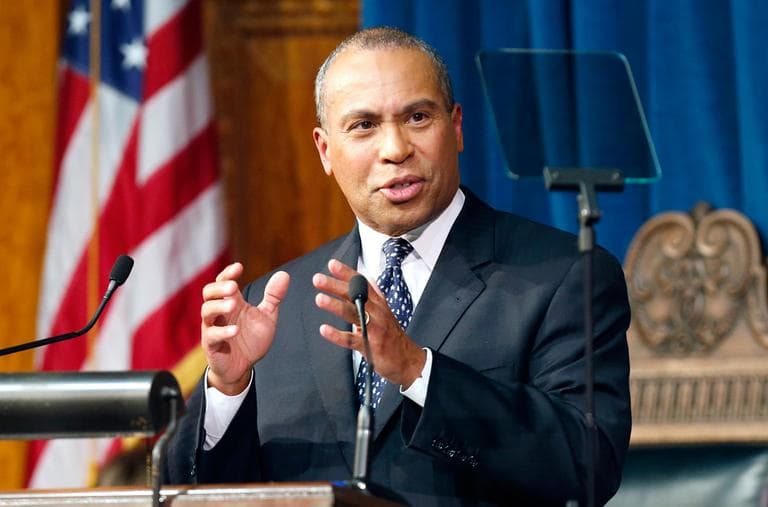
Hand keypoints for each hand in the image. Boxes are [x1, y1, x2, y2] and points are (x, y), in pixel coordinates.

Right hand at [201, 262, 289, 393]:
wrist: (243, 367)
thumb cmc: (251, 340)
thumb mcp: (266, 316)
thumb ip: (273, 297)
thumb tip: (284, 274)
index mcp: (232, 303)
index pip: (223, 282)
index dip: (228, 273)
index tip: (239, 267)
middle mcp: (220, 313)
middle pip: (209, 293)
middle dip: (219, 287)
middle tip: (234, 286)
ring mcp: (213, 328)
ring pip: (206, 311)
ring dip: (219, 306)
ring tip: (233, 304)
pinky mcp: (212, 345)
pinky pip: (212, 335)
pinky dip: (223, 332)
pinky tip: (235, 330)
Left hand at [313, 259, 425, 387]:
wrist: (407, 360)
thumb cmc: (393, 335)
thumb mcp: (385, 311)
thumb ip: (374, 295)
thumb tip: (368, 278)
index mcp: (378, 304)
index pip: (362, 284)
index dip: (347, 273)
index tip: (332, 264)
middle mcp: (376, 313)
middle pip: (355, 295)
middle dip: (336, 286)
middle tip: (318, 279)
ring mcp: (373, 329)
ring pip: (353, 314)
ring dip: (335, 305)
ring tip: (319, 299)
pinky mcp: (369, 346)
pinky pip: (351, 339)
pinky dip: (337, 335)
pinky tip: (324, 329)